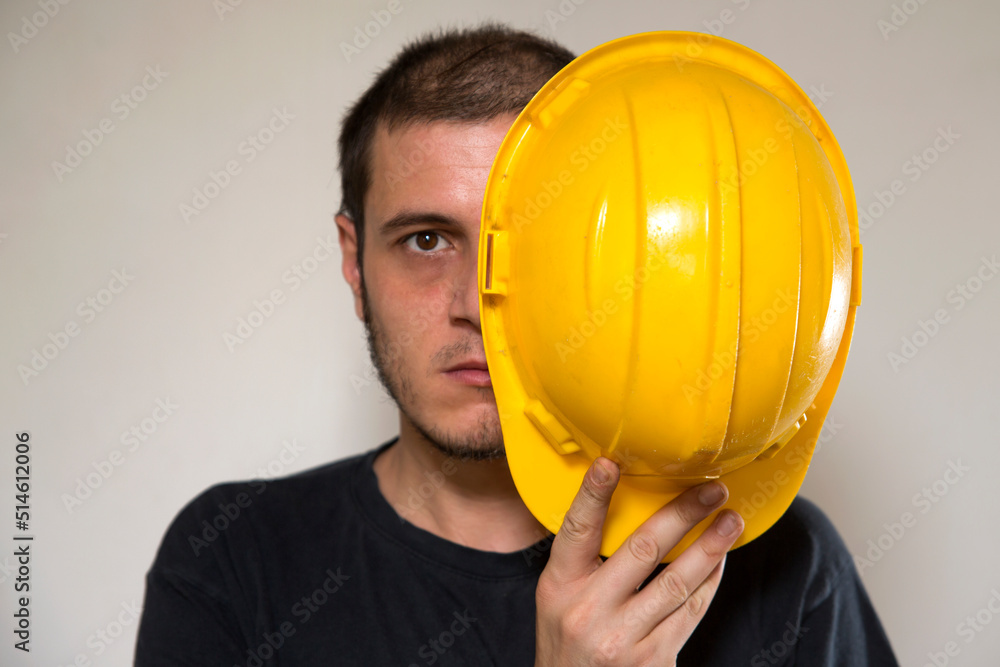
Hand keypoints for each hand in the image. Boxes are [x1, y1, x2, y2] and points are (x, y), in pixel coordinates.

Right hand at [534, 457, 743, 665]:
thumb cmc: (567, 643)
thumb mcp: (558, 599)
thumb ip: (584, 562)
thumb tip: (623, 509)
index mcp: (559, 586)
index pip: (577, 531)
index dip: (592, 495)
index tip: (609, 464)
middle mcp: (588, 611)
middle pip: (643, 549)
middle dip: (683, 514)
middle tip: (711, 490)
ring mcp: (622, 639)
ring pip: (678, 582)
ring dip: (711, 547)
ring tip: (731, 521)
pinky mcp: (653, 661)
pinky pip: (690, 613)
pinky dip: (709, 583)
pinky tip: (719, 561)